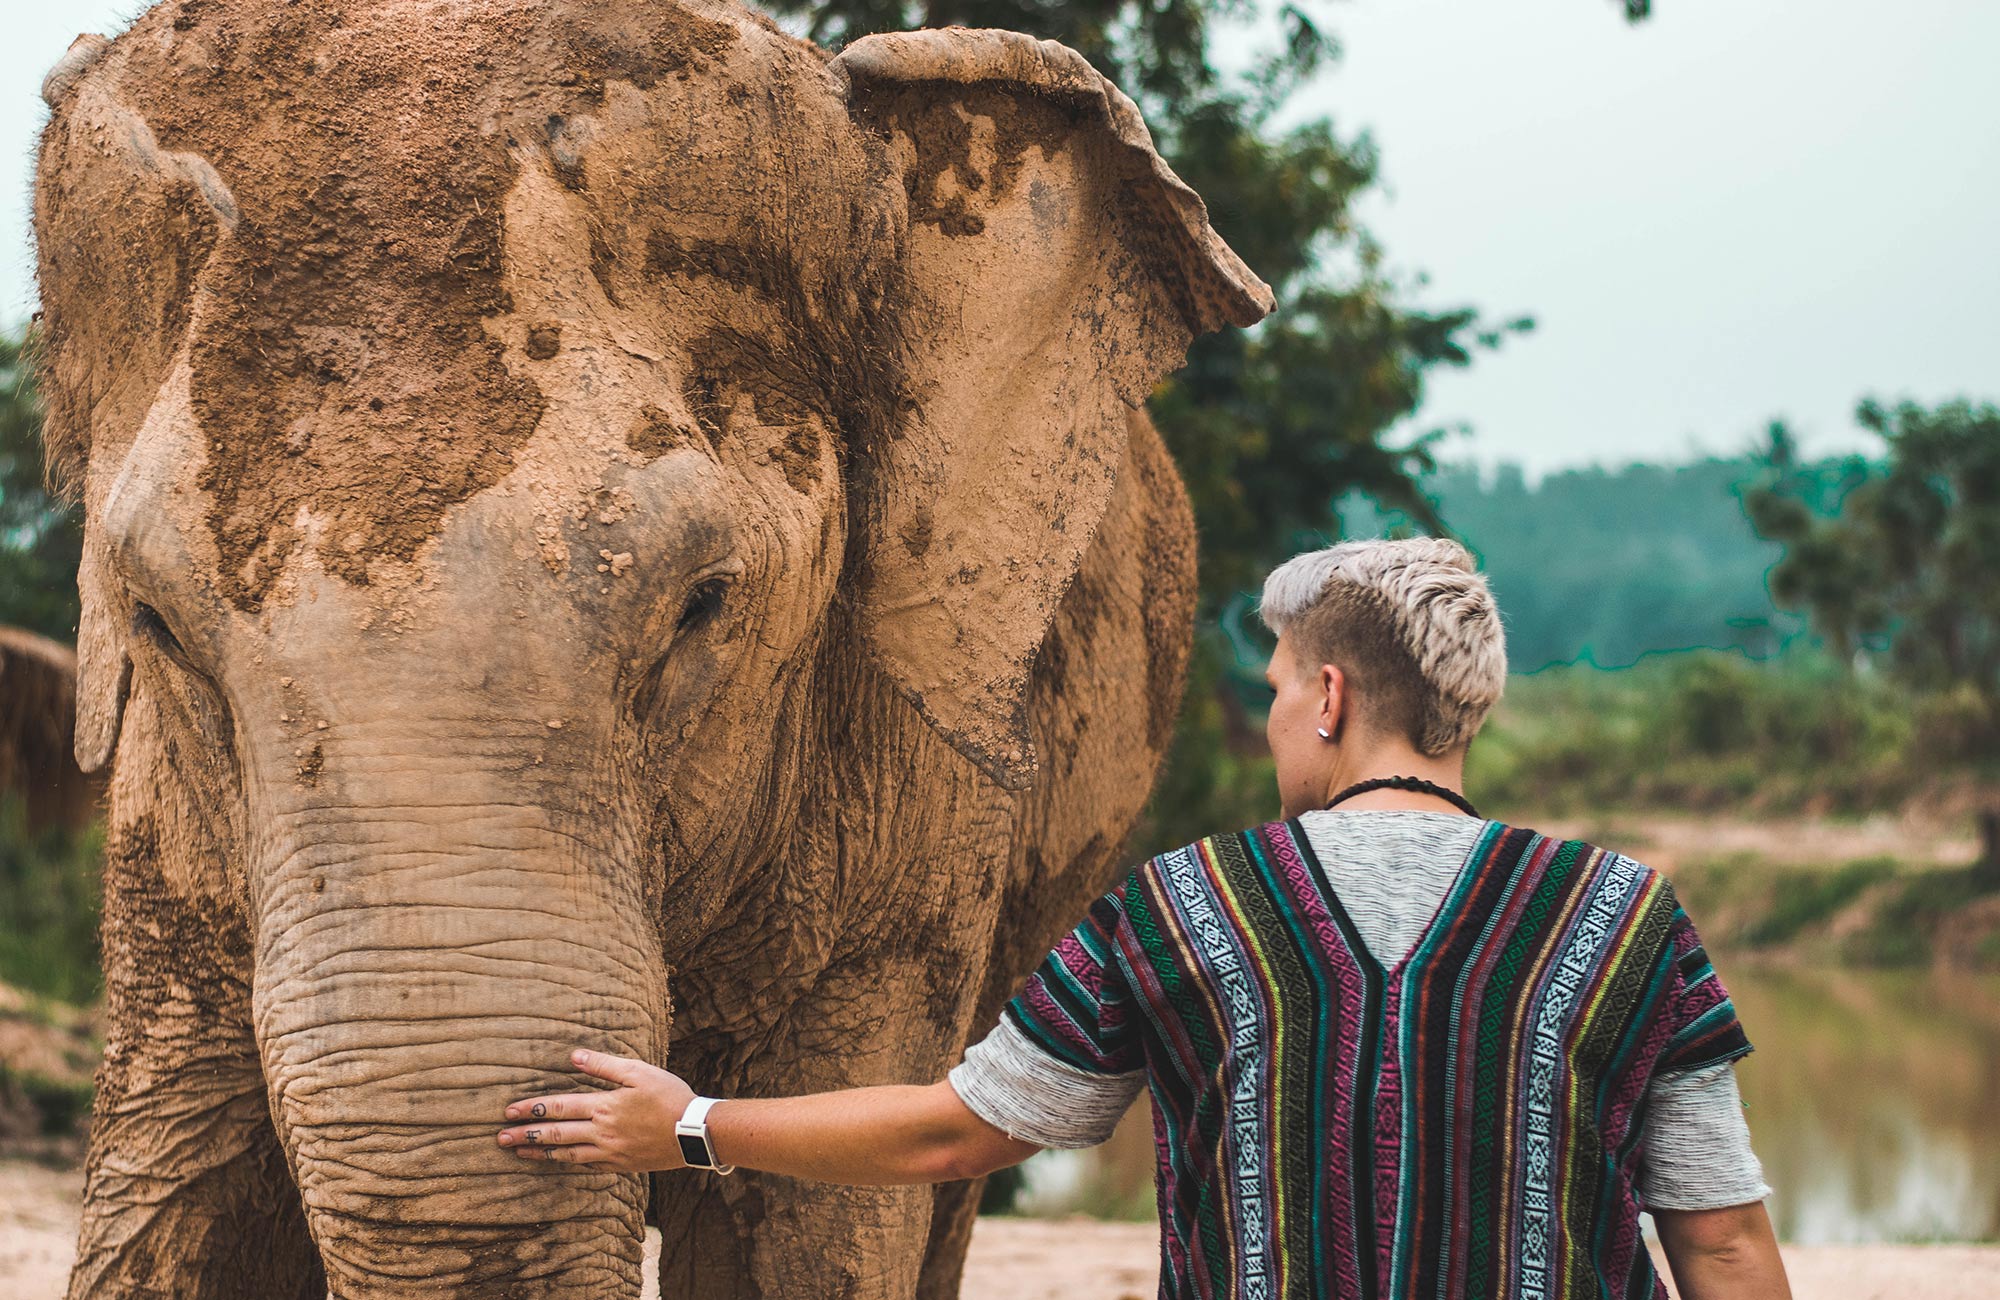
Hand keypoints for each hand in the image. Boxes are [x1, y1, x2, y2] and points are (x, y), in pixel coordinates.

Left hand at [497, 1048, 696, 1172]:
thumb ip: (604, 1065)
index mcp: (604, 1106)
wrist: (695, 1132)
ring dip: (540, 1154)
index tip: (508, 1112)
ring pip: (566, 1155)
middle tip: (500, 1139)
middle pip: (555, 1134)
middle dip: (526, 1136)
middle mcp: (601, 1132)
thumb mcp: (639, 1072)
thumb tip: (574, 1057)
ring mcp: (609, 1152)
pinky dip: (568, 1164)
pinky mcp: (620, 1164)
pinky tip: (558, 1162)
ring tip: (520, 1154)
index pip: (557, 1107)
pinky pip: (587, 1166)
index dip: (531, 1109)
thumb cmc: (669, 1096)